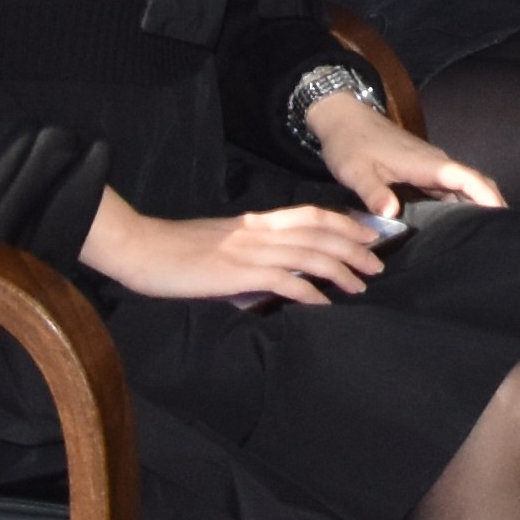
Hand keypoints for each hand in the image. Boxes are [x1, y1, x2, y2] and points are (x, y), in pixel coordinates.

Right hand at [82, 190, 385, 305]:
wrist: (141, 248)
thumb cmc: (176, 250)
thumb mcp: (221, 242)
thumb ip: (250, 247)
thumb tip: (274, 268)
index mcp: (255, 221)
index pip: (311, 215)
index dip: (345, 223)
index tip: (369, 234)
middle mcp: (258, 230)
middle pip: (319, 233)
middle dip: (354, 247)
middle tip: (377, 264)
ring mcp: (249, 250)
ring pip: (309, 255)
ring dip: (341, 270)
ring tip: (362, 285)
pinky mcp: (238, 273)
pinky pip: (285, 281)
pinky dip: (310, 292)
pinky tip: (325, 304)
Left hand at [300, 93, 502, 218]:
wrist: (344, 119)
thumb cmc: (350, 144)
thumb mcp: (355, 171)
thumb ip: (373, 193)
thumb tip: (392, 214)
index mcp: (426, 163)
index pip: (467, 178)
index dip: (486, 196)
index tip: (502, 217)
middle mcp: (435, 163)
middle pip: (474, 182)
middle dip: (491, 204)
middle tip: (500, 237)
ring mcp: (431, 167)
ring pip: (465, 186)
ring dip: (478, 205)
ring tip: (485, 235)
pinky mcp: (424, 171)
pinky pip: (451, 188)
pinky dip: (463, 203)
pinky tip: (458, 223)